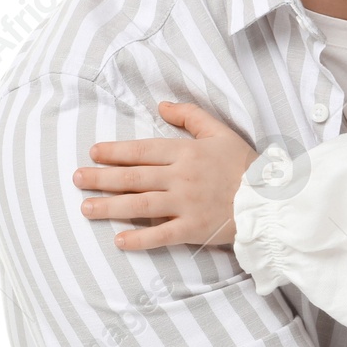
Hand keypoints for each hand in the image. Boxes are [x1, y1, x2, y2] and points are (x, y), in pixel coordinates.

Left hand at [72, 101, 255, 250]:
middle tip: (77, 179)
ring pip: (140, 205)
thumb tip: (160, 106)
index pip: (142, 151)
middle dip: (101, 178)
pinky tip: (118, 240)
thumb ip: (191, 116)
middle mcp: (181, 178)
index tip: (93, 153)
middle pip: (134, 177)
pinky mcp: (193, 228)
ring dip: (110, 206)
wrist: (269, 198)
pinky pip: (161, 235)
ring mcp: (186, 204)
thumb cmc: (245, 164)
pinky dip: (139, 239)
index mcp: (186, 153)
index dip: (115, 152)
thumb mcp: (220, 131)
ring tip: (85, 208)